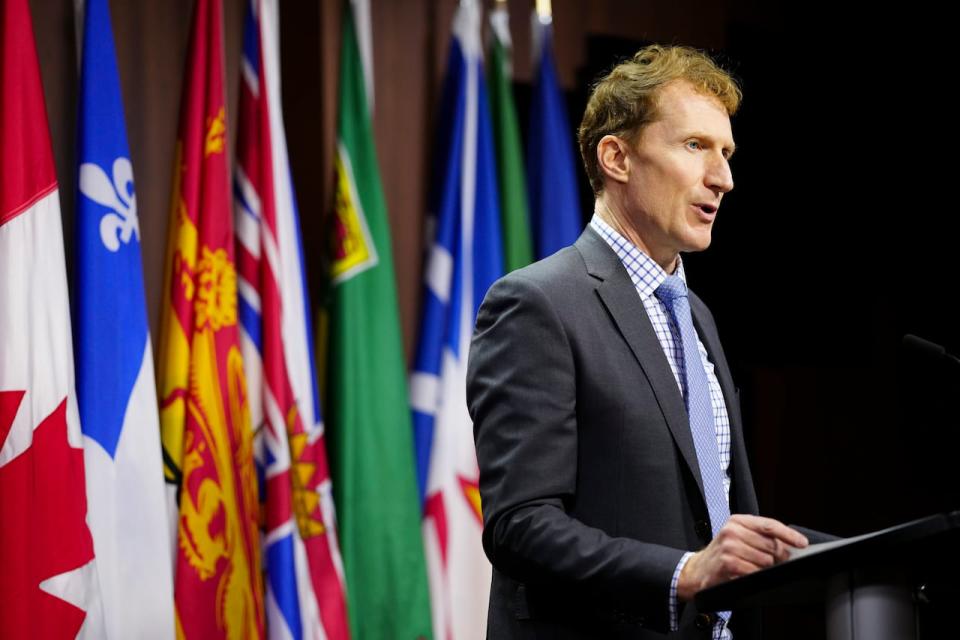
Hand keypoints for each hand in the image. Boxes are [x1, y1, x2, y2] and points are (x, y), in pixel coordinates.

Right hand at [677, 514, 808, 600]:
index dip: (789, 535)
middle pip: (771, 545)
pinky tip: (745, 574)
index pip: (770, 525)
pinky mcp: (728, 563)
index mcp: (737, 521)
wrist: (697, 570)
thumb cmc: (722, 554)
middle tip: (769, 563)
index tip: (802, 543)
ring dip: (764, 569)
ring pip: (765, 561)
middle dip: (776, 557)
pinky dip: (754, 576)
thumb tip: (789, 546)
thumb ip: (759, 537)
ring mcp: (729, 546)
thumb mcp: (737, 537)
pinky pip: (755, 572)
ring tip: (751, 568)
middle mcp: (732, 531)